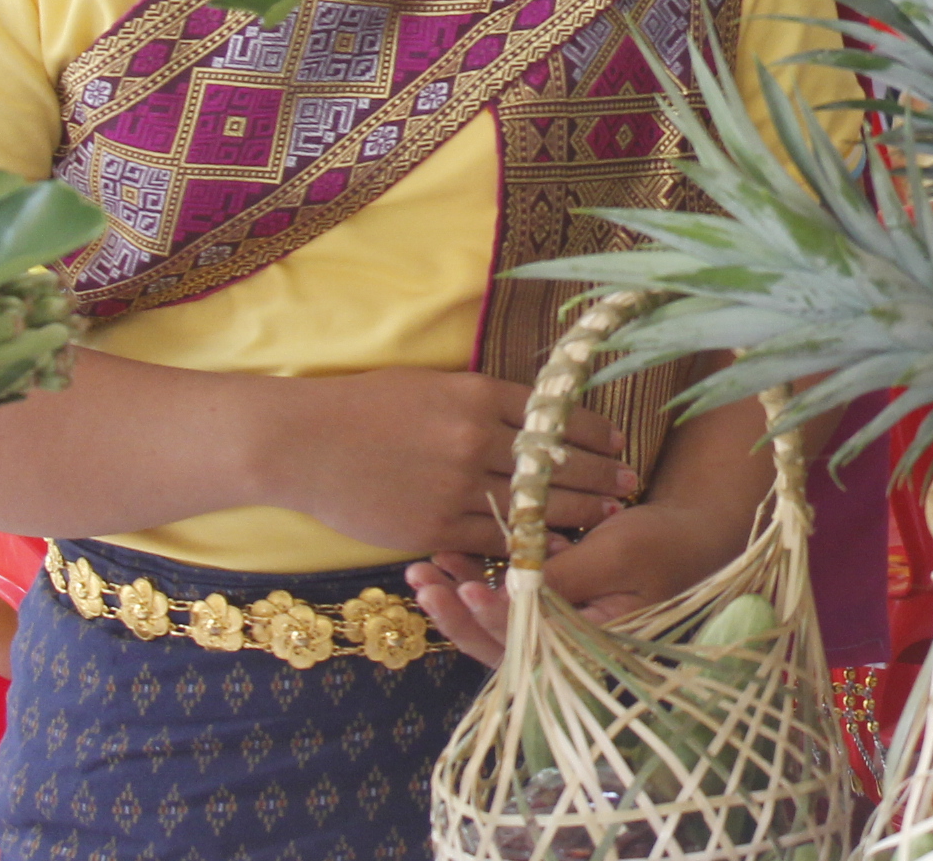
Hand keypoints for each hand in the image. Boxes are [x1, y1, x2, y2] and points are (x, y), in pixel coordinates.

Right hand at [266, 369, 635, 560]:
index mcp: (478, 395)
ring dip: (578, 512)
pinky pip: (496, 537)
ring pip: (536, 503)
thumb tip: (531, 416)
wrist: (303, 442)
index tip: (619, 441)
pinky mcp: (435, 525)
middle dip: (599, 474)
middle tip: (629, 484)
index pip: (557, 415)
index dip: (595, 432)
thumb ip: (482, 402)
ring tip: (607, 515)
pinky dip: (531, 542)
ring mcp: (457, 484)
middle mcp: (476, 438)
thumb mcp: (433, 386)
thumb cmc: (364, 407)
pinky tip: (555, 545)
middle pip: (558, 461)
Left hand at [407, 491, 753, 667]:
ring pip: (496, 630)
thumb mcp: (617, 553)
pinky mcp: (554, 612)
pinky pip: (508, 610)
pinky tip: (456, 558)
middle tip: (423, 579)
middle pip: (500, 647)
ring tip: (424, 567)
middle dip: (456, 613)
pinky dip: (480, 585)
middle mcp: (570, 653)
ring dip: (459, 598)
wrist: (695, 533)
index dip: (493, 616)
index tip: (464, 585)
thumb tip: (505, 592)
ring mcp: (559, 634)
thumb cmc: (663, 542)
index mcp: (591, 648)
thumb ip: (563, 578)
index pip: (530, 645)